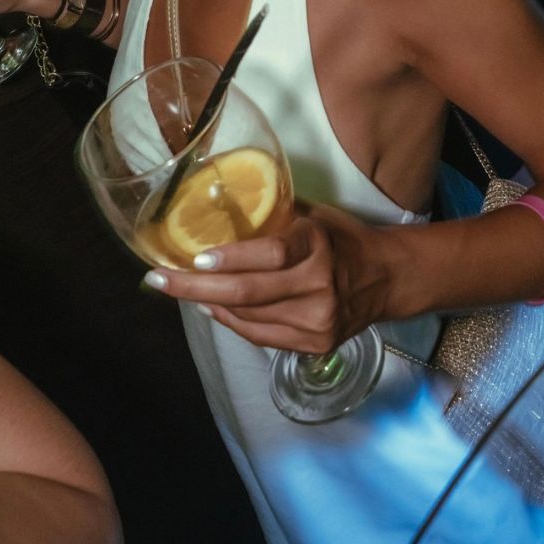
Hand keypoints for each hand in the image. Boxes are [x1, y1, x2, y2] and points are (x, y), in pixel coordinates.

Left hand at [143, 202, 396, 351]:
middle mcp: (318, 286)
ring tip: (177, 290)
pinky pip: (260, 335)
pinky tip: (210, 307)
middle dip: (195, 289)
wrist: (386, 278)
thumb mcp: (312, 215)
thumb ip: (272, 212)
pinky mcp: (314, 344)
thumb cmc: (341, 238)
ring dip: (207, 303)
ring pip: (248, 317)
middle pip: (248, 293)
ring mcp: (317, 321)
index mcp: (317, 246)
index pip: (270, 254)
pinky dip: (231, 320)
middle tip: (158, 280)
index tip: (194, 257)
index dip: (230, 258)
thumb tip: (218, 199)